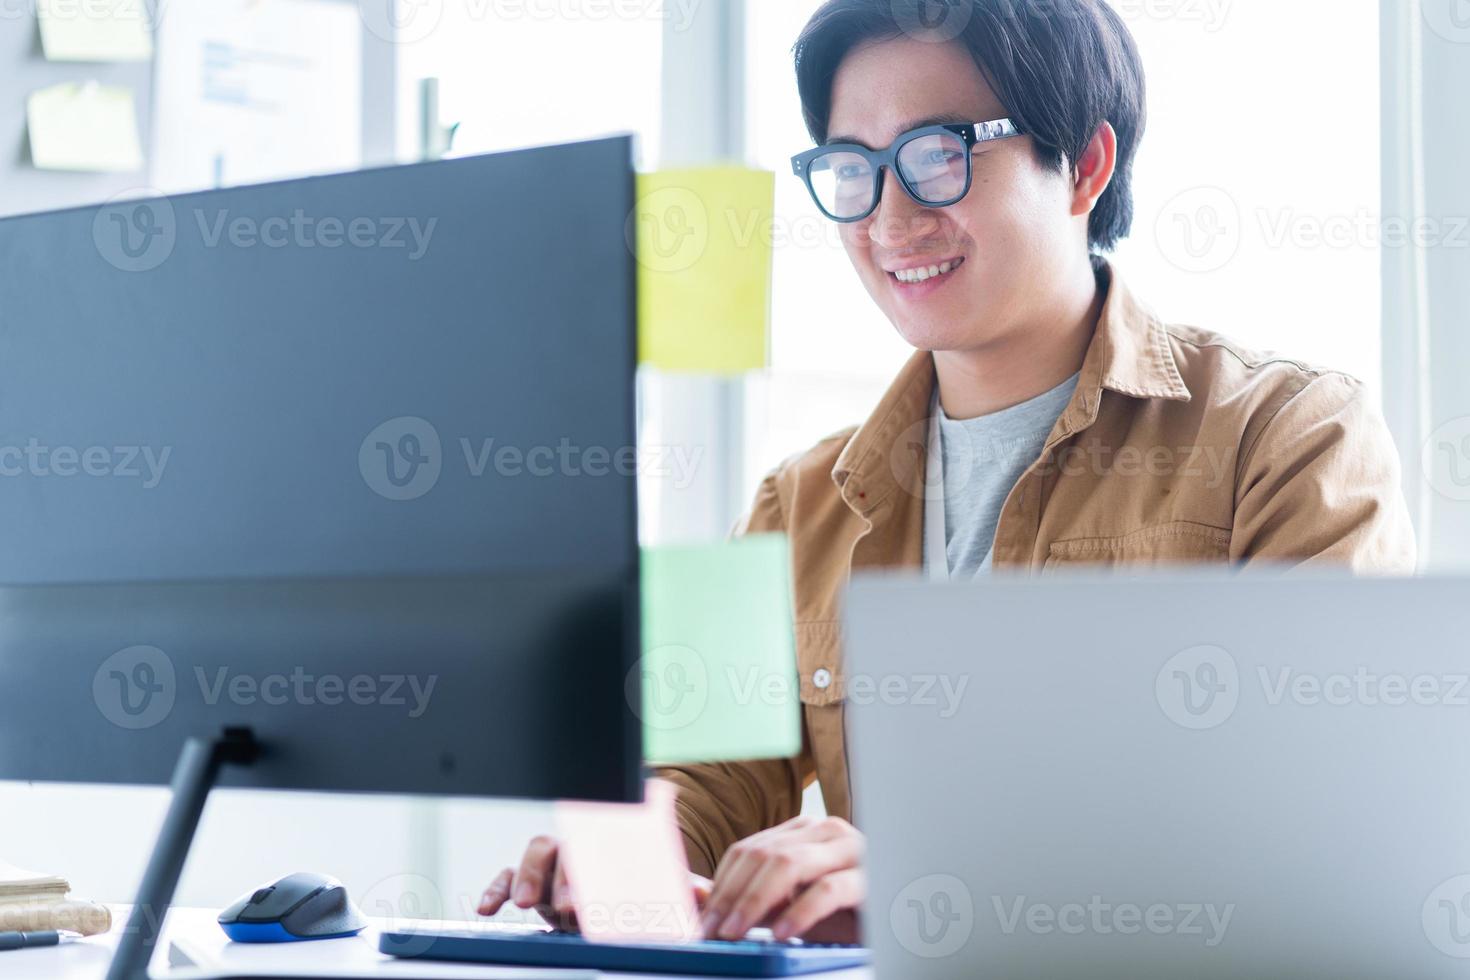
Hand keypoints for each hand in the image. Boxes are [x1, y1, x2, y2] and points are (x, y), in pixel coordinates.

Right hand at [478, 836, 714, 933]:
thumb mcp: (657, 891)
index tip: (597, 888)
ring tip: (529, 903)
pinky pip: (507, 875)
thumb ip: (679, 889)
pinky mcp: (530, 883)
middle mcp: (580, 850)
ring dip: (528, 876)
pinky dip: (497, 886)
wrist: (613, 899)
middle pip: (567, 848)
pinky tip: (488, 906)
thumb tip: (703, 893)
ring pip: (536, 853)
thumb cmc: (635, 889)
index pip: (602, 843)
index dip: (599, 862)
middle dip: (563, 877)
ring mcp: (553, 865)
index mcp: (609, 846)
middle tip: (568, 906)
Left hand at [700, 816, 864, 943]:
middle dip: (731, 894)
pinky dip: (800, 911)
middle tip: (713, 930)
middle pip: (764, 854)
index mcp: (804, 830)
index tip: (702, 919)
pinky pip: (828, 889)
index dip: (720, 884)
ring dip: (755, 901)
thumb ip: (747, 896)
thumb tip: (693, 891)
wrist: (900, 920)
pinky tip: (783, 933)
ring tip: (737, 931)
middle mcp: (826, 831)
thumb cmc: (844, 913)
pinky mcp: (872, 877)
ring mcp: (851, 849)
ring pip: (790, 863)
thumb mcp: (789, 905)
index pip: (749, 849)